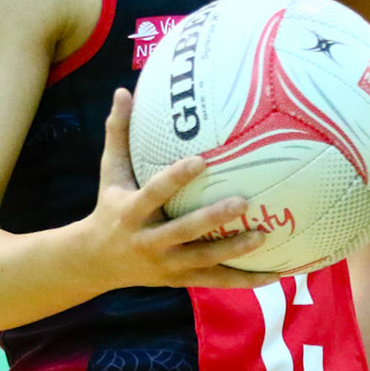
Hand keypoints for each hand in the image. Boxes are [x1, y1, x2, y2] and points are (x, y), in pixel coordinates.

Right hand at [81, 88, 273, 288]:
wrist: (95, 262)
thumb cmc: (109, 206)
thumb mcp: (110, 172)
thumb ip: (118, 133)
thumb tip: (123, 90)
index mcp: (131, 212)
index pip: (155, 193)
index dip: (176, 178)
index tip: (201, 160)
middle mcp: (149, 241)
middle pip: (184, 231)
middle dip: (212, 219)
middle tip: (243, 202)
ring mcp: (166, 264)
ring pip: (203, 259)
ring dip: (233, 250)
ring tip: (263, 235)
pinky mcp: (179, 280)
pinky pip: (215, 281)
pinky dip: (244, 279)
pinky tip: (274, 274)